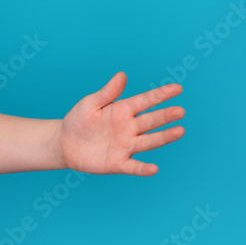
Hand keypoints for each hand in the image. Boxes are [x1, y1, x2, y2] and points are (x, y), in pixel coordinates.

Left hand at [57, 71, 185, 175]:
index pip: (146, 101)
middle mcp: (129, 128)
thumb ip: (107, 92)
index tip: (178, 88)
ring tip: (180, 131)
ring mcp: (126, 146)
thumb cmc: (79, 120)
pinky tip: (154, 169)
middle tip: (180, 111)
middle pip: (151, 121)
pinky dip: (143, 169)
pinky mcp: (118, 163)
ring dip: (164, 137)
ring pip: (149, 141)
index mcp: (123, 110)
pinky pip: (133, 167)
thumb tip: (122, 75)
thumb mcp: (90, 103)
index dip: (161, 95)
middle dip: (165, 116)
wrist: (65, 143)